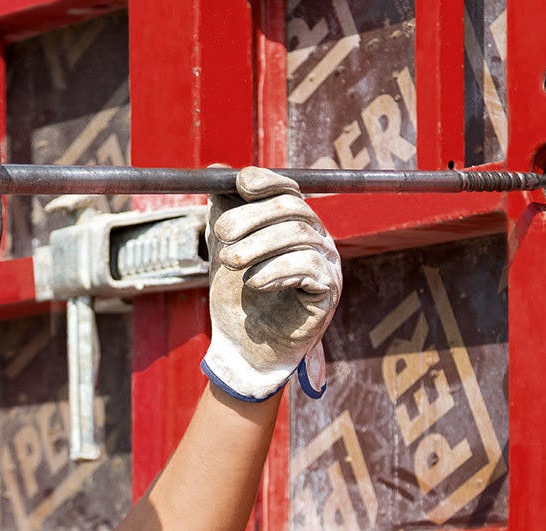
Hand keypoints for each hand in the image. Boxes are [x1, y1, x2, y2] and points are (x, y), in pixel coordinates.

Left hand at [201, 166, 341, 400]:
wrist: (241, 346)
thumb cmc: (236, 298)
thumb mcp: (224, 248)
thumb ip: (223, 211)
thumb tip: (216, 170)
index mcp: (293, 223)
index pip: (288, 188)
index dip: (266, 180)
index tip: (239, 183)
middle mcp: (316, 237)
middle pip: (292, 208)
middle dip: (251, 217)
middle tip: (221, 234)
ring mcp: (327, 263)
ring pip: (298, 235)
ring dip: (257, 245)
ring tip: (229, 262)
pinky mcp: (329, 290)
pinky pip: (308, 268)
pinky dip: (276, 270)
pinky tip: (255, 282)